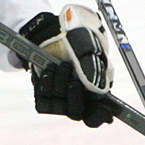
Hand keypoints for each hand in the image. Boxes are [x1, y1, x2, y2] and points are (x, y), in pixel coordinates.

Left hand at [22, 7, 117, 126]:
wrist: (54, 30)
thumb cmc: (78, 37)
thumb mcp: (90, 48)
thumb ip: (94, 68)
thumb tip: (95, 88)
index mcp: (97, 89)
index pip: (99, 114)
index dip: (100, 115)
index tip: (101, 108)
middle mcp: (80, 96)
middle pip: (77, 113)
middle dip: (74, 97)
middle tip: (73, 81)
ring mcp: (62, 97)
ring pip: (59, 107)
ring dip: (58, 86)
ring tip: (58, 66)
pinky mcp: (46, 94)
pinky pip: (43, 101)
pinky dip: (45, 86)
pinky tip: (48, 71)